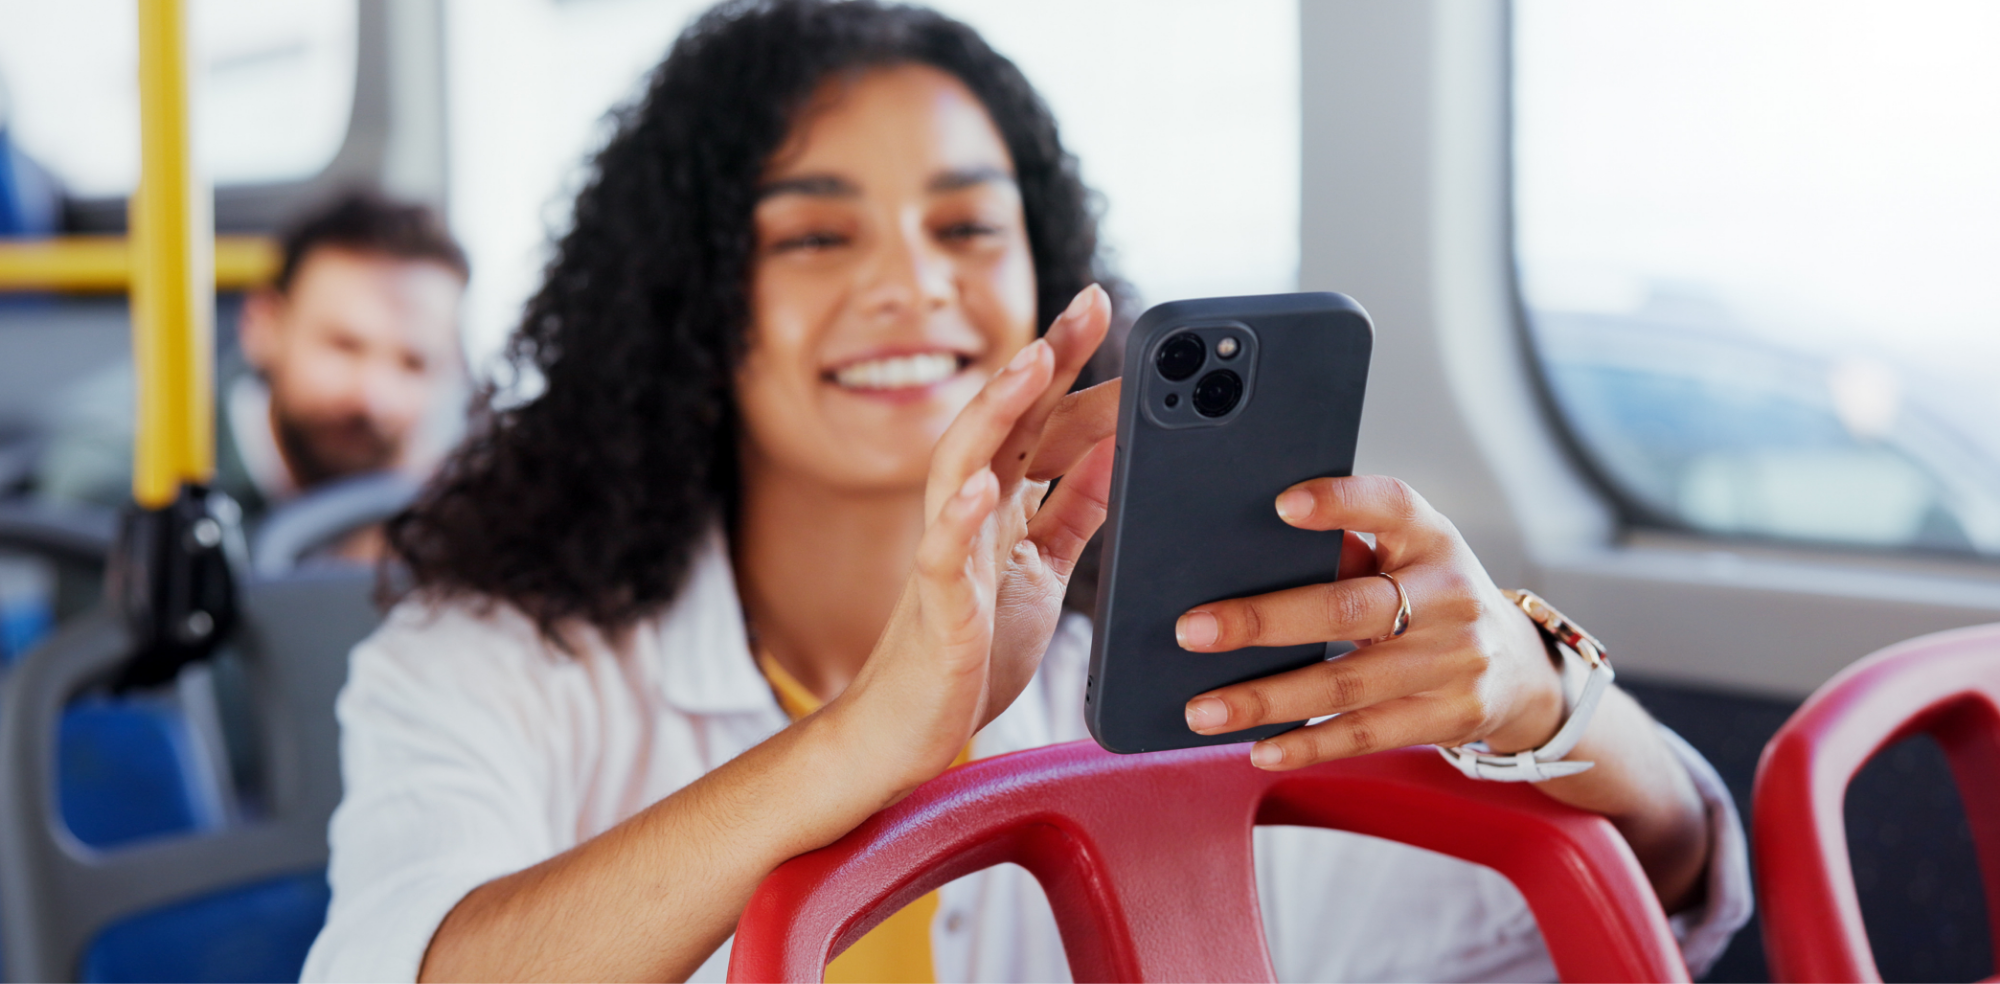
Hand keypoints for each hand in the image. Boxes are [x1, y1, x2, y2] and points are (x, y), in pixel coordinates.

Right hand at [832, 286, 1117, 796]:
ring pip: (962, 466)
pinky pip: (942, 557)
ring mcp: (949, 558)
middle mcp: (968, 516)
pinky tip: (982, 486)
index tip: (1103, 305)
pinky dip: (958, 518)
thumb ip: (1075, 510)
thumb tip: (1120, 450)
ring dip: (996, 413)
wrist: (907, 733)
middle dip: (1042, 361)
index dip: (1069, 364)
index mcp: (999, 506)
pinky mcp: (938, 611)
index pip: (1037, 419)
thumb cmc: (970, 651)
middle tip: (1088, 304)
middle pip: (1004, 422)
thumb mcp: (1042, 570)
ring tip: (1032, 364)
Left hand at [1177, 475, 1566, 770]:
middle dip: (1263, 620)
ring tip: (1202, 709)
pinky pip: (1366, 734)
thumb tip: (1241, 560)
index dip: (1338, 502)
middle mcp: (1449, 593)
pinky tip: (1259, 749)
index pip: (1389, 504)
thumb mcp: (1407, 559)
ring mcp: (1454, 659)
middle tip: (1192, 631)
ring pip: (1345, 682)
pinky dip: (1308, 744)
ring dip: (1265, 699)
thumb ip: (1345, 552)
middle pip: (1347, 608)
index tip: (1280, 505)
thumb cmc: (1430, 598)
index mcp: (1430, 536)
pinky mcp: (1449, 715)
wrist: (1518, 668)